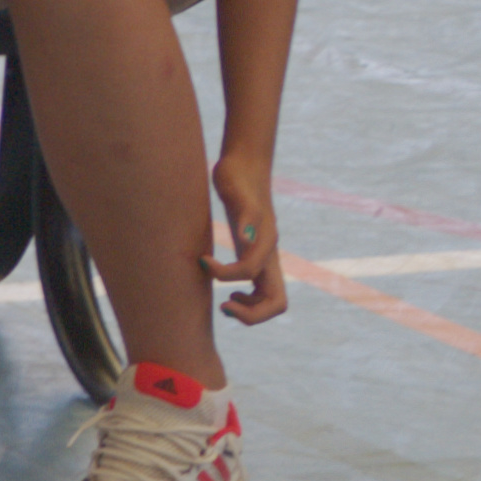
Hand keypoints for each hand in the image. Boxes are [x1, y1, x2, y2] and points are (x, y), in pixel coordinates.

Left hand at [206, 152, 287, 325]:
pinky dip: (247, 297)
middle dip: (251, 315)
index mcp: (265, 242)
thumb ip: (246, 213)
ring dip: (250, 310)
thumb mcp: (235, 190)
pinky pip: (260, 288)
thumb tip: (246, 238)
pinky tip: (226, 286)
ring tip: (224, 303)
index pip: (252, 275)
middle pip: (277, 302)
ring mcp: (265, 256)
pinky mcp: (255, 254)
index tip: (203, 260)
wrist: (245, 166)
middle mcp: (269, 254)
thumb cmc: (238, 176)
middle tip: (222, 305)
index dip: (224, 274)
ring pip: (271, 299)